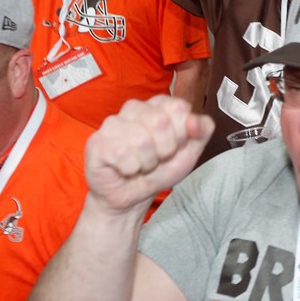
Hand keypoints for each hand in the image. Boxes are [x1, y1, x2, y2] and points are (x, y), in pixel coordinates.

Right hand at [85, 95, 213, 214]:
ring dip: (147, 162)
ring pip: (141, 140)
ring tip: (141, 164)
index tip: (175, 146)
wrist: (133, 196)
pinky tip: (126, 168)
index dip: (182, 134)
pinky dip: (131, 168)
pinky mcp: (97, 142)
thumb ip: (202, 131)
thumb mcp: (191, 151)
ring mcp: (112, 123)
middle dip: (165, 149)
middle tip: (157, 158)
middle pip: (160, 121)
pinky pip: (122, 154)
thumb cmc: (160, 169)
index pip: (179, 107)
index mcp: (158, 104)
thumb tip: (194, 119)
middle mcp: (134, 108)